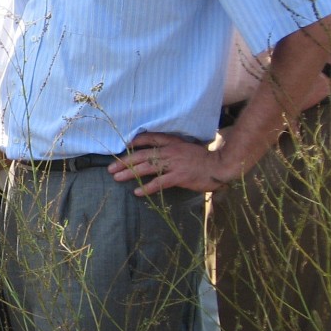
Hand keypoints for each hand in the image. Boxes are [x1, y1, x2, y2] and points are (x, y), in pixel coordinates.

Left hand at [109, 131, 237, 195]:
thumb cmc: (202, 159)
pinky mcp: (179, 176)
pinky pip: (159, 182)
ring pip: (146, 167)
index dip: (134, 142)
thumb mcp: (186, 147)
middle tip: (110, 168)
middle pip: (142, 155)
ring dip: (129, 173)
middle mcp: (170, 151)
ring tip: (116, 178)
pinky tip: (137, 192)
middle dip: (124, 161)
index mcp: (171, 142)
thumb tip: (156, 154)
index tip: (122, 147)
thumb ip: (171, 149)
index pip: (148, 138)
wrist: (220, 165)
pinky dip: (147, 188)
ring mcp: (174, 163)